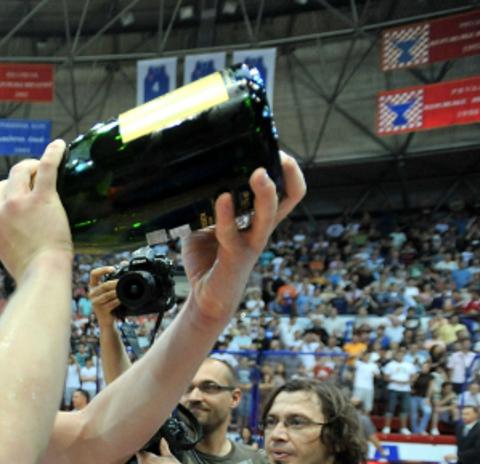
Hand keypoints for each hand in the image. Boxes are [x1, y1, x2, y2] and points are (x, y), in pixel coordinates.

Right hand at [0, 139, 71, 279]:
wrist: (42, 274)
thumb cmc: (30, 271)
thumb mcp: (6, 255)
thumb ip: (5, 239)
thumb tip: (16, 236)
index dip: (0, 197)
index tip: (13, 200)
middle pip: (3, 184)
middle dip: (17, 182)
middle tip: (34, 184)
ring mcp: (17, 203)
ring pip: (20, 171)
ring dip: (31, 167)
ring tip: (42, 170)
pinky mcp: (41, 198)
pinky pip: (46, 168)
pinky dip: (53, 154)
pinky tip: (59, 146)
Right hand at [88, 266, 120, 325]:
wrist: (107, 319)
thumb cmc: (110, 301)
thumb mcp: (110, 289)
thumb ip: (114, 277)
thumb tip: (124, 262)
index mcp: (93, 286)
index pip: (93, 274)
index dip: (103, 270)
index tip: (113, 269)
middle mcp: (92, 293)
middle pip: (104, 285)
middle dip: (115, 283)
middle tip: (123, 282)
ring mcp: (95, 302)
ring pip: (107, 295)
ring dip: (117, 292)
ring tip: (124, 291)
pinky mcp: (101, 311)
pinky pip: (111, 304)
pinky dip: (118, 301)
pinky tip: (123, 300)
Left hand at [136, 439, 190, 463]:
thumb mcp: (169, 455)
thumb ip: (163, 447)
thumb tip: (162, 440)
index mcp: (148, 460)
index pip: (140, 452)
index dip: (143, 449)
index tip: (147, 448)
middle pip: (139, 459)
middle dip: (144, 456)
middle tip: (151, 453)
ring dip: (145, 463)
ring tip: (155, 461)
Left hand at [181, 152, 305, 323]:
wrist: (205, 297)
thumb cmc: (208, 259)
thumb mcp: (206, 225)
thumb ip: (205, 204)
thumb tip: (190, 177)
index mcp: (259, 219)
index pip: (287, 191)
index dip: (289, 170)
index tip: (278, 149)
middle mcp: (262, 229)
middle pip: (288, 198)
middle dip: (287, 174)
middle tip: (279, 154)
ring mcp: (251, 243)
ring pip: (268, 215)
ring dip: (265, 194)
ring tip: (258, 174)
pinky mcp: (234, 257)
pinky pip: (231, 233)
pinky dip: (226, 215)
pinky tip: (222, 200)